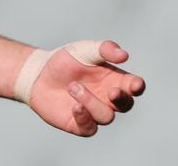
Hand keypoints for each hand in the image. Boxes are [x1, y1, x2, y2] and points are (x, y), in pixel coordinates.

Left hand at [27, 40, 145, 136]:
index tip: (135, 84)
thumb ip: (104, 49)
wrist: (39, 74)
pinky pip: (89, 128)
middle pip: (126, 105)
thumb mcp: (85, 49)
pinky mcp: (80, 125)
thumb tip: (124, 55)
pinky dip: (84, 118)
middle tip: (111, 91)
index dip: (137, 87)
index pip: (134, 86)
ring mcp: (94, 112)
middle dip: (122, 100)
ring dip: (91, 102)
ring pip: (106, 117)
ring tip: (73, 87)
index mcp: (114, 79)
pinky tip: (74, 106)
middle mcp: (107, 98)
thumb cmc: (66, 60)